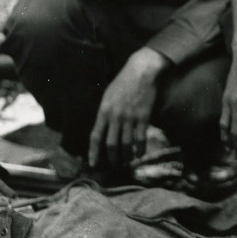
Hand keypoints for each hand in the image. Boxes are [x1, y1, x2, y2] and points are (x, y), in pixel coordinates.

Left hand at [88, 47, 167, 167]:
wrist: (141, 72)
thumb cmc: (123, 82)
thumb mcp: (107, 96)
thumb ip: (105, 112)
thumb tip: (102, 127)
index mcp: (104, 111)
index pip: (96, 136)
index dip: (94, 152)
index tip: (93, 163)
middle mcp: (115, 117)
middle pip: (111, 144)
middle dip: (112, 158)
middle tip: (114, 166)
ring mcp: (130, 118)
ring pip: (126, 144)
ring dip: (125, 156)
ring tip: (126, 163)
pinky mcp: (143, 117)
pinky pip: (140, 138)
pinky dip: (140, 148)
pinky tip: (139, 154)